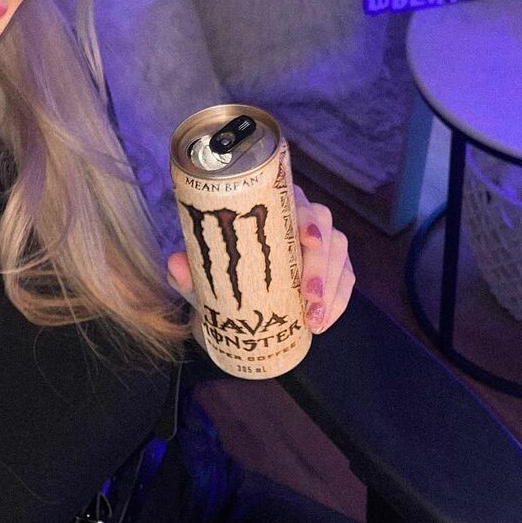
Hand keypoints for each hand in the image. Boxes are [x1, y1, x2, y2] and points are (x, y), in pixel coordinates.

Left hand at [166, 186, 355, 334]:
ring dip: (331, 287)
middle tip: (308, 297)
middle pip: (325, 227)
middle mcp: (300, 218)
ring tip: (314, 319)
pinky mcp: (333, 269)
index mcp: (270, 206)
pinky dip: (338, 301)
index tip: (307, 240)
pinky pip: (345, 280)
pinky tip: (323, 322)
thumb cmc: (220, 281)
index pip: (296, 200)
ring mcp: (321, 243)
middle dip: (320, 263)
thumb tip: (175, 264)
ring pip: (339, 253)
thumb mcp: (202, 280)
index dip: (307, 217)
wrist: (231, 307)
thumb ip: (189, 273)